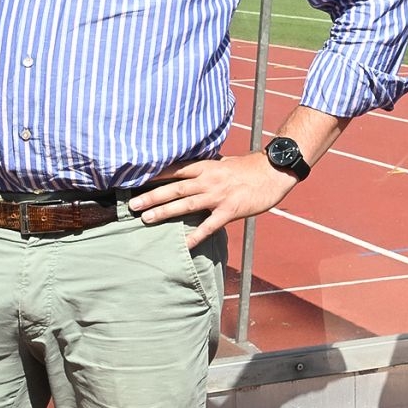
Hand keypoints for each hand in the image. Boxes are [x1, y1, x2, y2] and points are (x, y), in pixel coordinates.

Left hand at [131, 155, 294, 247]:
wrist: (274, 172)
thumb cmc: (250, 168)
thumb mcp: (225, 163)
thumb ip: (206, 169)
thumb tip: (190, 172)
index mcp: (206, 167)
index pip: (174, 170)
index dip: (154, 176)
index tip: (135, 181)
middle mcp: (209, 180)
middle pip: (174, 188)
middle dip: (152, 196)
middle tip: (133, 205)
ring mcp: (219, 195)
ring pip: (186, 203)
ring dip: (165, 211)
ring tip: (147, 219)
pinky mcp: (231, 210)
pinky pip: (210, 225)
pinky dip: (196, 235)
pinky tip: (184, 244)